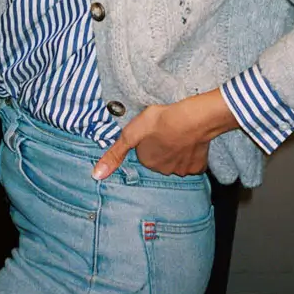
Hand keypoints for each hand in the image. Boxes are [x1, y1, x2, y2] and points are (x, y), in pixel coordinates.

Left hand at [92, 90, 238, 180]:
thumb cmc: (161, 121)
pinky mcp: (198, 166)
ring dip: (177, 151)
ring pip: (176, 162)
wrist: (193, 118)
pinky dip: (192, 155)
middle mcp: (163, 170)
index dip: (147, 140)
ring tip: (179, 134)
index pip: (144, 153)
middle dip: (162, 148)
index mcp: (147, 162)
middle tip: (165, 131)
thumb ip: (115, 154)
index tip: (152, 131)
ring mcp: (182, 170)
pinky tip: (191, 142)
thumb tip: (96, 176)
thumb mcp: (131, 133)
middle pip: (160, 159)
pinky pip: (193, 164)